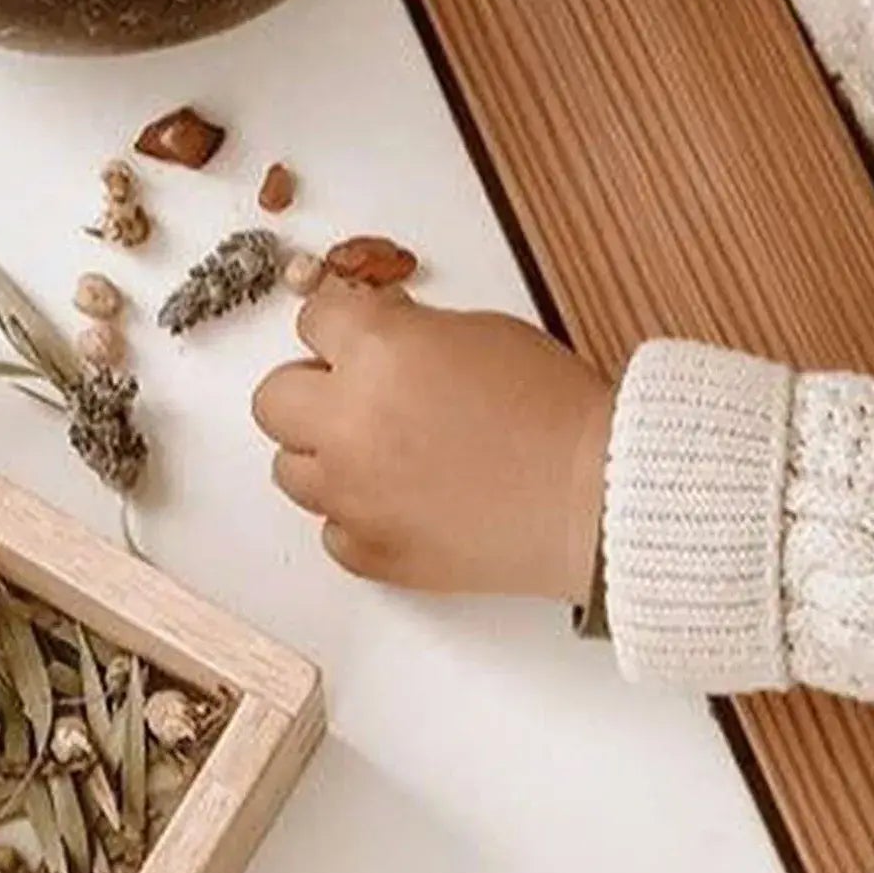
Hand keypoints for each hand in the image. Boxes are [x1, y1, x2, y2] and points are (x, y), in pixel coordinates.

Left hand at [252, 255, 614, 599]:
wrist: (601, 496)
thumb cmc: (553, 409)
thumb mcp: (477, 330)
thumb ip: (407, 329)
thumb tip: (374, 330)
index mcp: (374, 351)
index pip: (312, 320)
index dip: (341, 326)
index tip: (356, 334)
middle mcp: (348, 421)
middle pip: (272, 398)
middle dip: (310, 389)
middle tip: (352, 394)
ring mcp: (353, 493)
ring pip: (289, 468)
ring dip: (323, 454)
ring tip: (376, 452)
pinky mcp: (372, 552)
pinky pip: (331, 529)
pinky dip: (355, 515)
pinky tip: (398, 501)